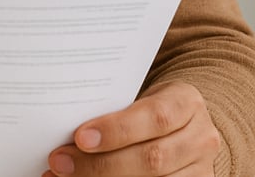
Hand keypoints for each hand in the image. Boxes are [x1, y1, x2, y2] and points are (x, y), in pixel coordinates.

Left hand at [44, 81, 219, 175]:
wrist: (183, 121)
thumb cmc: (148, 102)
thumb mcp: (139, 93)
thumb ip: (112, 106)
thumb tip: (62, 119)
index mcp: (186, 102)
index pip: (155, 117)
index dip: (118, 129)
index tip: (80, 136)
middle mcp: (200, 138)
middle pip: (152, 159)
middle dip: (101, 164)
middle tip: (60, 162)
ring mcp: (201, 170)